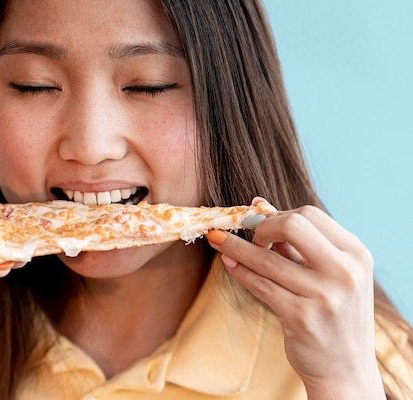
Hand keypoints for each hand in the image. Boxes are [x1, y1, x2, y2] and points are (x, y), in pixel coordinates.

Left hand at [206, 200, 384, 398]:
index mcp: (356, 254)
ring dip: (235, 247)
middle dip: (261, 226)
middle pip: (293, 225)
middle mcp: (344, 272)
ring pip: (267, 259)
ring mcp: (324, 296)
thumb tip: (259, 204)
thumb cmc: (333, 313)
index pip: (310, 215)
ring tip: (216, 239)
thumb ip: (297, 241)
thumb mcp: (328, 273)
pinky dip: (239, 270)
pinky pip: (260, 285)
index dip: (277, 215)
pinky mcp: (301, 317)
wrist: (345, 369)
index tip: (259, 222)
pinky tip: (228, 263)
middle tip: (249, 234)